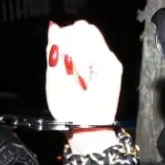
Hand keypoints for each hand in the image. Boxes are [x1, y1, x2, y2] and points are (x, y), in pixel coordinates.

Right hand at [46, 21, 120, 154]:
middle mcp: (110, 59)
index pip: (81, 32)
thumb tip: (53, 30)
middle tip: (65, 69)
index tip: (60, 64)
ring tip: (71, 73)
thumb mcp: (59, 91)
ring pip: (85, 36)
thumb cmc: (77, 119)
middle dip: (68, 44)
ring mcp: (108, 61)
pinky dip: (76, 56)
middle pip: (85, 30)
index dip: (64, 44)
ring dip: (71, 50)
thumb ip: (55, 58)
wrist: (91, 135)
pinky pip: (86, 49)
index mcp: (105, 64)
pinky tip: (75, 74)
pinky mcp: (103, 66)